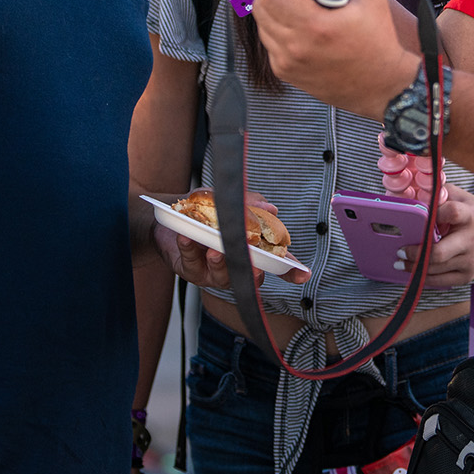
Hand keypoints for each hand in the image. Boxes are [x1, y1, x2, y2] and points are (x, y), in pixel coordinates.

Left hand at [151, 189, 309, 288]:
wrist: (169, 215)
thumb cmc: (203, 209)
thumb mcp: (225, 198)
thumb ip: (248, 203)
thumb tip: (271, 208)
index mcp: (250, 249)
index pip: (275, 262)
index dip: (290, 269)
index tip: (303, 274)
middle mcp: (236, 264)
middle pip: (251, 275)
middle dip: (255, 271)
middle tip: (256, 264)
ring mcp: (214, 271)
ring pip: (222, 275)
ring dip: (220, 262)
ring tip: (215, 251)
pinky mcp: (191, 270)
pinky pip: (191, 263)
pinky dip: (189, 249)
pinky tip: (187, 238)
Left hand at [252, 0, 416, 120]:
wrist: (384, 85)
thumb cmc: (380, 42)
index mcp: (315, 26)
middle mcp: (296, 47)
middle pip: (260, 10)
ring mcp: (288, 63)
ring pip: (262, 28)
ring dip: (276, 17)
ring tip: (300, 16)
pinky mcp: (287, 74)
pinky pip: (270, 46)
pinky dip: (280, 36)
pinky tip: (302, 35)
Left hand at [397, 183, 473, 288]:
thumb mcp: (461, 196)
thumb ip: (439, 194)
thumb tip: (413, 198)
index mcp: (469, 216)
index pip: (452, 213)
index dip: (434, 214)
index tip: (417, 215)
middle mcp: (470, 240)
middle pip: (439, 252)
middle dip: (415, 253)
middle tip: (400, 251)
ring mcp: (470, 260)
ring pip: (436, 269)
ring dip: (414, 267)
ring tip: (400, 262)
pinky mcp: (468, 275)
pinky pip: (442, 281)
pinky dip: (425, 278)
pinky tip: (414, 272)